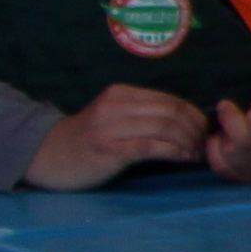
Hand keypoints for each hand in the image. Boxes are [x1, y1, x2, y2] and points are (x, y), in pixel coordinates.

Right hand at [23, 84, 207, 191]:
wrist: (47, 155)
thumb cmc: (87, 139)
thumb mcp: (112, 115)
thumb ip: (141, 113)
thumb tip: (185, 120)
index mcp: (120, 93)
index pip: (170, 99)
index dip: (194, 115)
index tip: (203, 130)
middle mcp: (116, 105)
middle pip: (171, 112)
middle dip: (195, 129)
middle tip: (203, 144)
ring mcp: (111, 127)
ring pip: (165, 128)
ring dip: (188, 142)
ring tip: (195, 153)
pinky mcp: (109, 149)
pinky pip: (151, 147)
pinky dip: (174, 152)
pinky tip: (183, 158)